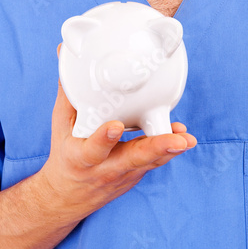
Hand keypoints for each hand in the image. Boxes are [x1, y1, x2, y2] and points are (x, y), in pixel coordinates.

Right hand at [38, 45, 196, 219]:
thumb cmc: (65, 153)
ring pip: (150, 162)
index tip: (115, 126)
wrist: (68, 197)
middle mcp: (104, 169)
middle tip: (178, 140)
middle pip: (133, 159)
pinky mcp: (137, 175)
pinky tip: (182, 136)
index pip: (92, 149)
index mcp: (80, 158)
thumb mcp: (60, 125)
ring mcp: (123, 175)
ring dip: (170, 149)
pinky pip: (154, 161)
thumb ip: (67, 89)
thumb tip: (62, 51)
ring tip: (187, 138)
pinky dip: (168, 149)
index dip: (103, 138)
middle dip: (157, 149)